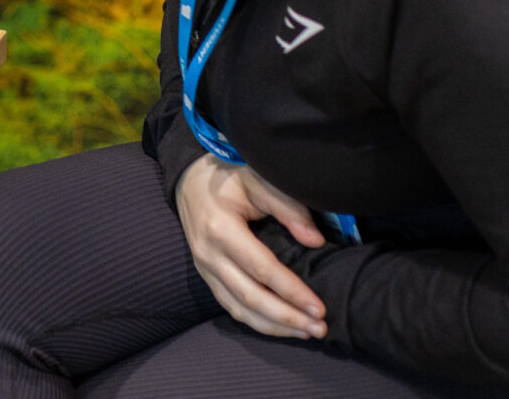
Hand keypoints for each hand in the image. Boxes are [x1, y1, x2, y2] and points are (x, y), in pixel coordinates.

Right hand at [175, 156, 328, 338]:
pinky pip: (230, 306)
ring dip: (275, 325)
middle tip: (320, 327)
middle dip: (288, 317)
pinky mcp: (205, 275)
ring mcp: (203, 267)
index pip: (262, 270)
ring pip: (239, 309)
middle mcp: (208, 254)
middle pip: (250, 297)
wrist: (189, 179)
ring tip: (306, 331)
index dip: (292, 292)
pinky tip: (281, 326)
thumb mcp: (259, 181)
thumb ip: (288, 209)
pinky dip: (257, 321)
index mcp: (220, 229)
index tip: (319, 307)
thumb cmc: (229, 177)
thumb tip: (317, 241)